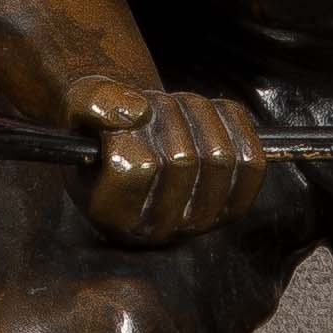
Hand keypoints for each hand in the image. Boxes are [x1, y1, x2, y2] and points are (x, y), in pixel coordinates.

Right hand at [68, 79, 268, 243]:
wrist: (137, 143)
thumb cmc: (105, 125)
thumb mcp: (79, 104)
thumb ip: (92, 102)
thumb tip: (136, 112)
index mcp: (110, 214)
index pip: (135, 166)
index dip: (132, 128)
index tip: (123, 118)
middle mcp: (156, 230)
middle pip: (182, 159)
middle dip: (167, 113)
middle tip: (151, 105)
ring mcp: (198, 223)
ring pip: (219, 157)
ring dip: (198, 114)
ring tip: (176, 109)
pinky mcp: (233, 208)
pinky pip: (252, 161)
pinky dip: (234, 125)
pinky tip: (208, 117)